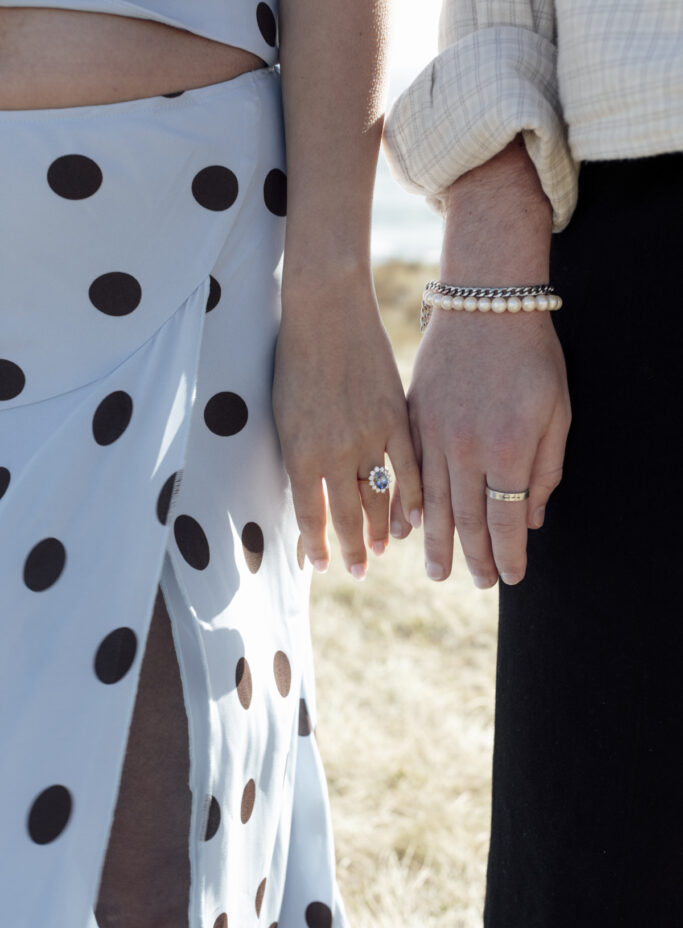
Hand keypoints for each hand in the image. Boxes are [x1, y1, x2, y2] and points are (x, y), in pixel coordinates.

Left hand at [273, 271, 421, 578]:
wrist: (326, 309)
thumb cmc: (294, 359)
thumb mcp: (283, 415)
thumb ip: (298, 457)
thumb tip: (309, 493)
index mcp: (299, 453)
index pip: (310, 516)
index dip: (317, 547)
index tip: (322, 566)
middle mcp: (334, 452)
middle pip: (346, 516)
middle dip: (352, 550)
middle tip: (359, 570)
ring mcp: (369, 436)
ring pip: (380, 498)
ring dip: (380, 530)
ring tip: (383, 549)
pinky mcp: (397, 418)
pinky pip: (410, 469)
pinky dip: (413, 498)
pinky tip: (415, 518)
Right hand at [392, 306, 570, 585]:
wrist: (484, 302)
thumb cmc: (531, 356)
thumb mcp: (556, 411)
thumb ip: (545, 470)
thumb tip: (531, 518)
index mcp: (507, 449)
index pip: (504, 519)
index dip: (507, 554)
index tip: (509, 578)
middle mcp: (465, 450)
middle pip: (465, 519)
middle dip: (473, 557)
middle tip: (476, 583)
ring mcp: (433, 435)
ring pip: (432, 503)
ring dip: (436, 542)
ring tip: (437, 571)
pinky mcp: (412, 419)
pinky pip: (407, 473)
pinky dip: (406, 505)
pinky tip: (404, 527)